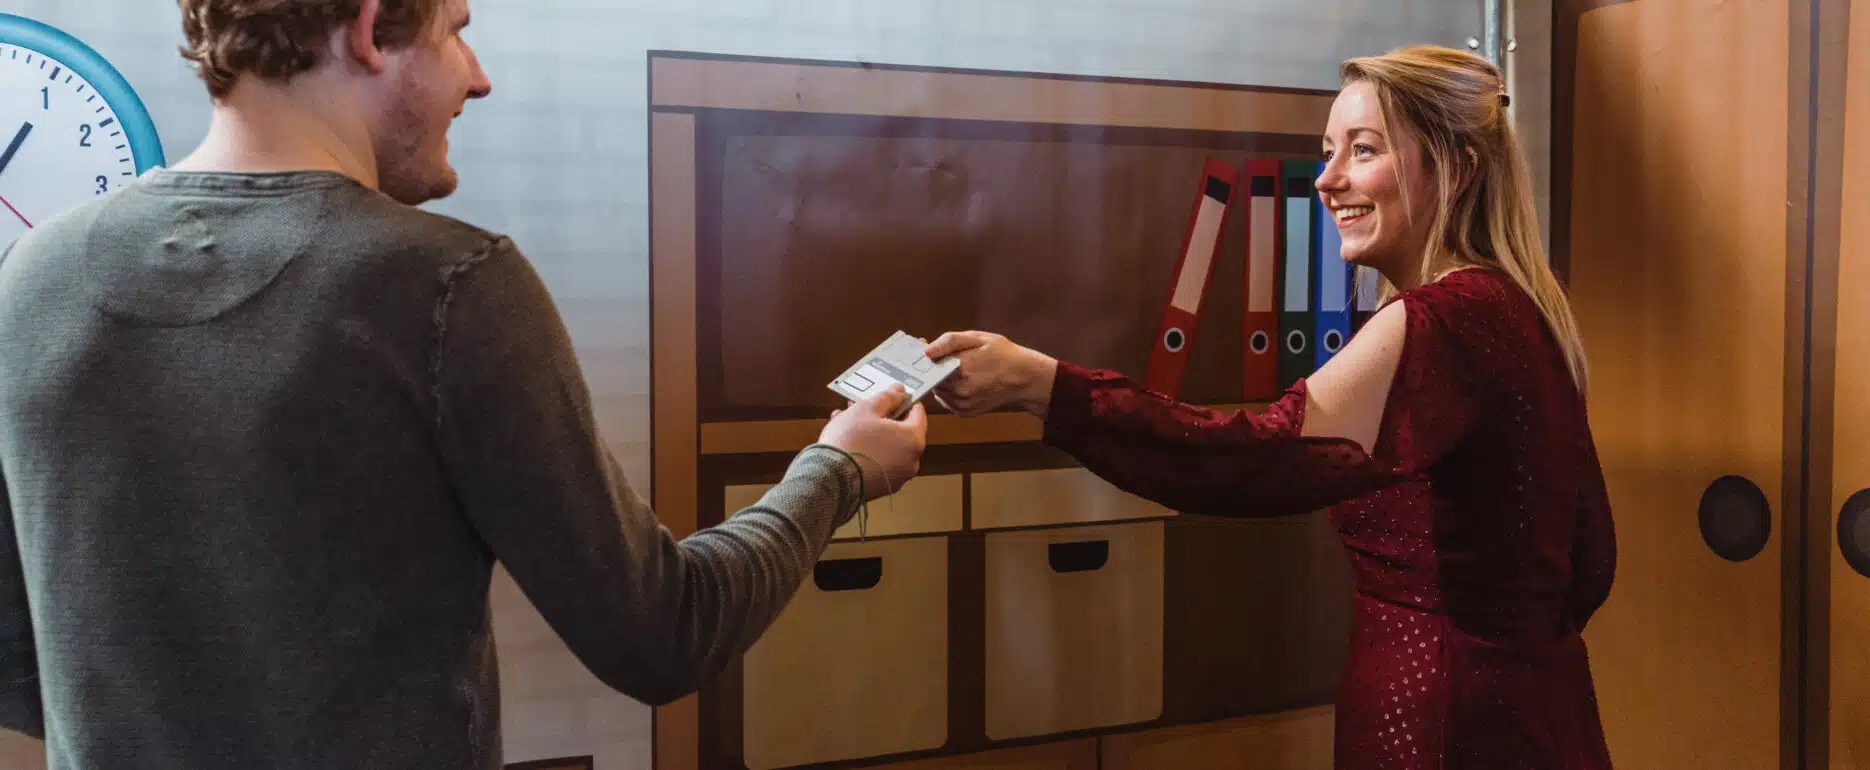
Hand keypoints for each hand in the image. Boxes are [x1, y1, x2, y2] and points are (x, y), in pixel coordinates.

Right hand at [817, 385, 927, 499]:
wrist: (830, 478)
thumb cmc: (850, 441)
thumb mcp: (866, 409)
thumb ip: (887, 398)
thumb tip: (899, 391)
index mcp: (913, 440)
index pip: (918, 413)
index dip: (904, 400)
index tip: (891, 395)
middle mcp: (911, 461)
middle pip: (900, 430)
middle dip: (882, 416)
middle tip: (864, 405)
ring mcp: (897, 476)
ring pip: (887, 446)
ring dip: (871, 431)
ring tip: (847, 420)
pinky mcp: (882, 486)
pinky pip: (878, 461)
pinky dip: (867, 449)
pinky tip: (847, 440)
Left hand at [923, 331, 1056, 417]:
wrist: (1024, 378)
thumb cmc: (1003, 355)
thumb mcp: (978, 338)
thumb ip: (949, 342)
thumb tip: (926, 351)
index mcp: (961, 369)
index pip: (929, 365)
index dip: (927, 357)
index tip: (928, 351)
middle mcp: (959, 391)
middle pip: (931, 379)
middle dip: (934, 369)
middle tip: (946, 358)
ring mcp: (961, 404)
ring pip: (938, 390)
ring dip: (942, 381)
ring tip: (959, 369)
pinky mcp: (964, 412)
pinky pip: (946, 400)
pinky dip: (949, 391)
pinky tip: (963, 381)